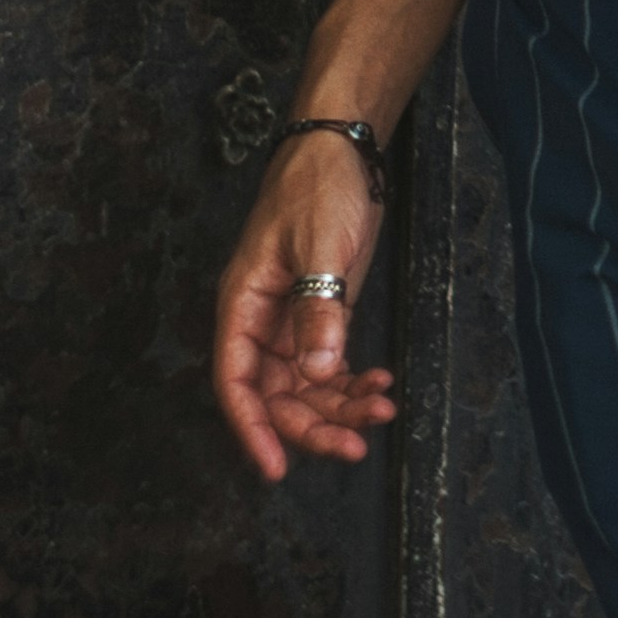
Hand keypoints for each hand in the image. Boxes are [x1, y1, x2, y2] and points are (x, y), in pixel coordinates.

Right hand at [212, 140, 398, 481]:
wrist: (340, 150)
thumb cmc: (316, 187)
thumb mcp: (320, 245)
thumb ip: (320, 309)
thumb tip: (320, 371)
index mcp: (243, 305)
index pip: (236, 382)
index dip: (252, 430)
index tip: (276, 467)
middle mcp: (261, 322)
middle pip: (275, 395)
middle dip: (313, 427)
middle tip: (355, 446)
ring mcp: (291, 321)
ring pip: (306, 387)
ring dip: (340, 406)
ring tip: (381, 407)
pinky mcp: (321, 314)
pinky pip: (329, 366)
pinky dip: (352, 381)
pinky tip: (380, 382)